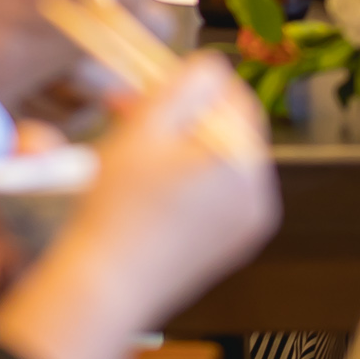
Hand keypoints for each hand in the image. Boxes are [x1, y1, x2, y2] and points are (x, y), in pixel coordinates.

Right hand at [0, 56, 278, 358]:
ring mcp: (246, 228)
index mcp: (247, 167)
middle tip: (130, 106)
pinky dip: (183, 182)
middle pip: (226, 133)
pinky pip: (212, 198)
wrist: (100, 291)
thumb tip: (210, 67)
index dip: (193, 83)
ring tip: (129, 142)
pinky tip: (143, 181)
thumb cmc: (115, 212)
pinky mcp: (226, 249)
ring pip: (216, 163)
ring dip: (177, 145)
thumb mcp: (145, 131)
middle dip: (179, 115)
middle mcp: (259, 198)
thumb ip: (184, 86)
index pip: (235, 101)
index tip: (152, 78)